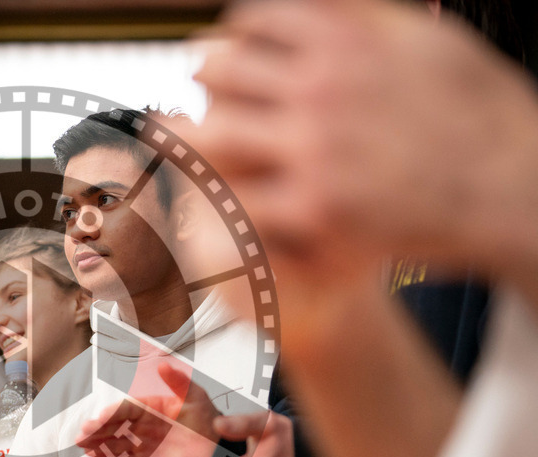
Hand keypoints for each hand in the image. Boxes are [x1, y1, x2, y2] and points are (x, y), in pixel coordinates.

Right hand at [76, 363, 220, 456]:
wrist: (218, 450)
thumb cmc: (208, 421)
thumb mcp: (195, 397)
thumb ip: (178, 382)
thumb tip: (162, 365)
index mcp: (151, 407)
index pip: (127, 409)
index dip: (113, 413)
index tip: (100, 417)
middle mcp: (142, 424)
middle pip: (115, 425)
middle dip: (98, 429)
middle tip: (83, 432)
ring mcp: (141, 443)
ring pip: (114, 442)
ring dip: (97, 442)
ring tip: (81, 444)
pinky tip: (92, 455)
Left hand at [186, 0, 537, 277]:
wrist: (513, 189)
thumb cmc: (480, 115)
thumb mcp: (428, 38)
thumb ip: (364, 18)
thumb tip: (318, 8)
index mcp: (346, 40)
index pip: (253, 21)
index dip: (233, 36)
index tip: (228, 51)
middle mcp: (320, 88)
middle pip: (221, 71)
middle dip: (204, 80)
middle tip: (199, 93)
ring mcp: (313, 150)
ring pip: (213, 135)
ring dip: (191, 137)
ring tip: (181, 143)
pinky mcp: (313, 207)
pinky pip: (237, 198)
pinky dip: (219, 194)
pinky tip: (213, 196)